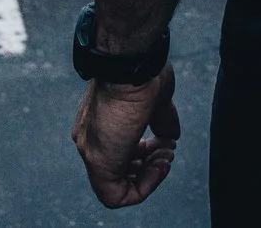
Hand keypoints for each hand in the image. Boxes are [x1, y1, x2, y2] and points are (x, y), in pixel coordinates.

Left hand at [71, 68, 179, 207]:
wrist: (130, 64)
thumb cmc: (142, 74)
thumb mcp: (155, 102)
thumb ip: (160, 122)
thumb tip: (171, 137)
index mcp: (100, 125)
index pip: (121, 155)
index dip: (146, 156)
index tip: (164, 144)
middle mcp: (90, 140)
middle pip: (120, 171)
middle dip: (149, 167)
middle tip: (168, 152)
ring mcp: (92, 151)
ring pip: (117, 186)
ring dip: (149, 177)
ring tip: (166, 156)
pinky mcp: (98, 162)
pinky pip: (115, 196)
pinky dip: (143, 188)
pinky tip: (159, 166)